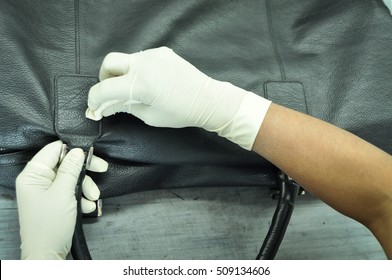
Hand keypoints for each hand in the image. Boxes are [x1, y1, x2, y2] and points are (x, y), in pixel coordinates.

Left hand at [16, 140, 107, 259]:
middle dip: (84, 170)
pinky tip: (88, 206)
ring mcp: (47, 191)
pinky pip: (71, 191)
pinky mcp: (55, 201)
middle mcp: (38, 180)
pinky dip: (82, 197)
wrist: (48, 254)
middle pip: (65, 164)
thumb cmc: (49, 226)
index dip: (72, 150)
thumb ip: (70, 170)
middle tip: (101, 168)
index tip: (89, 155)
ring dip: (86, 186)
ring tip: (93, 198)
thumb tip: (77, 151)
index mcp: (33, 175)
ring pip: (71, 178)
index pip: (53, 150)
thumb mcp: (63, 194)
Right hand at [86, 46, 270, 149]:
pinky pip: (140, 58)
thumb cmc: (180, 113)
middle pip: (108, 63)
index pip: (104, 88)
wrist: (207, 100)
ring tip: (134, 89)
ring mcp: (153, 54)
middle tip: (112, 93)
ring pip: (125, 59)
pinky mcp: (162, 51)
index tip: (95, 107)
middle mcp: (143, 64)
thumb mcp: (149, 116)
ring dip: (122, 73)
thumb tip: (105, 107)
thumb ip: (124, 107)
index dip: (94, 99)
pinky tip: (149, 81)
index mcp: (140, 84)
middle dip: (104, 79)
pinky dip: (137, 69)